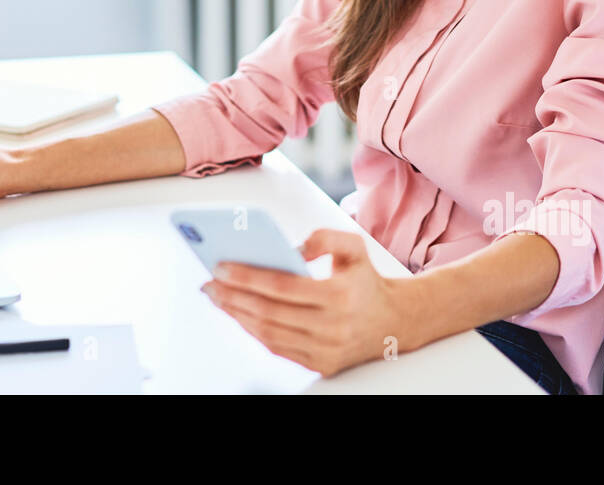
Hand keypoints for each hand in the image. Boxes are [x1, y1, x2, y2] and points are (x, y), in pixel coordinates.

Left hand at [202, 228, 416, 377]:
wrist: (393, 322)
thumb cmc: (365, 281)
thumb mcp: (355, 247)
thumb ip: (325, 237)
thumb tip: (293, 247)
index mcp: (340, 295)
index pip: (283, 286)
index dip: (248, 277)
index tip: (221, 266)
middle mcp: (333, 327)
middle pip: (270, 313)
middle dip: (233, 297)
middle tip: (210, 283)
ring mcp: (326, 350)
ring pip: (270, 334)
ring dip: (238, 316)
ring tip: (218, 297)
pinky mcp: (321, 365)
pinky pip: (278, 349)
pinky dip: (254, 332)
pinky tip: (239, 315)